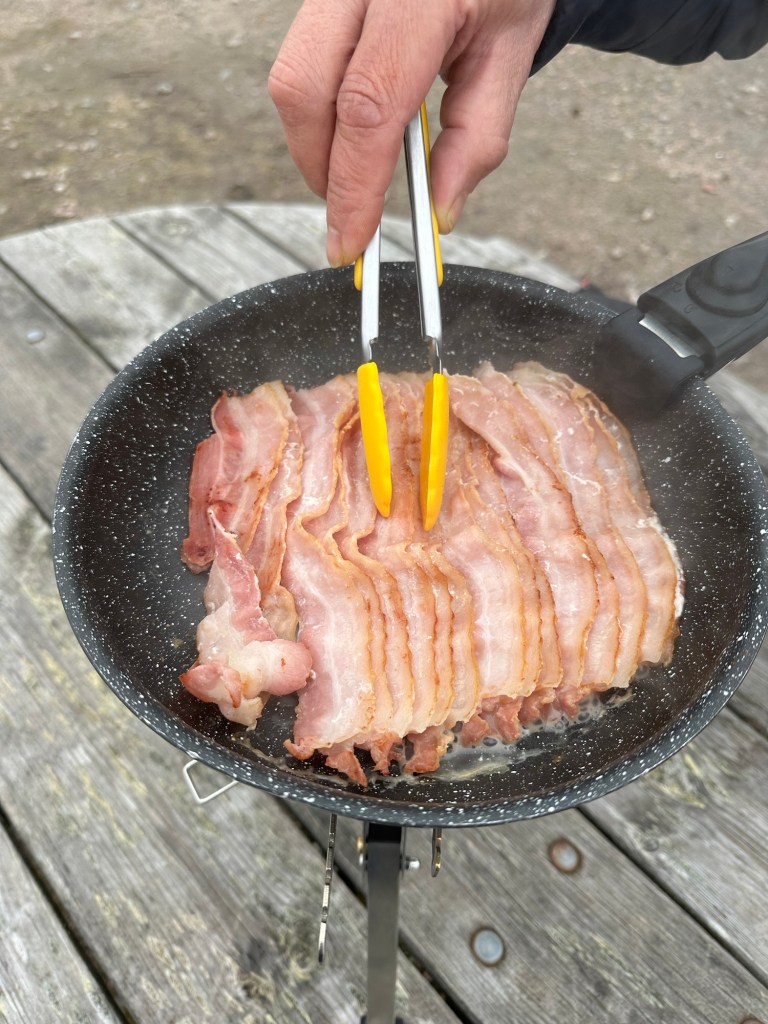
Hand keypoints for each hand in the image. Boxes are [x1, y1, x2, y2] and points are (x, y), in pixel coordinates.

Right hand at [269, 0, 555, 265]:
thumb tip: (439, 211)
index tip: (350, 239)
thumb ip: (476, 140)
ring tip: (357, 168)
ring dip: (315, 141)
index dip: (353, 185)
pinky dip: (320, 110)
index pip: (368, 106)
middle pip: (304, 89)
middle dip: (320, 168)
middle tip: (349, 214)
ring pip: (291, 75)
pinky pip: (300, 58)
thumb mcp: (509, 60)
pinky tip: (352, 126)